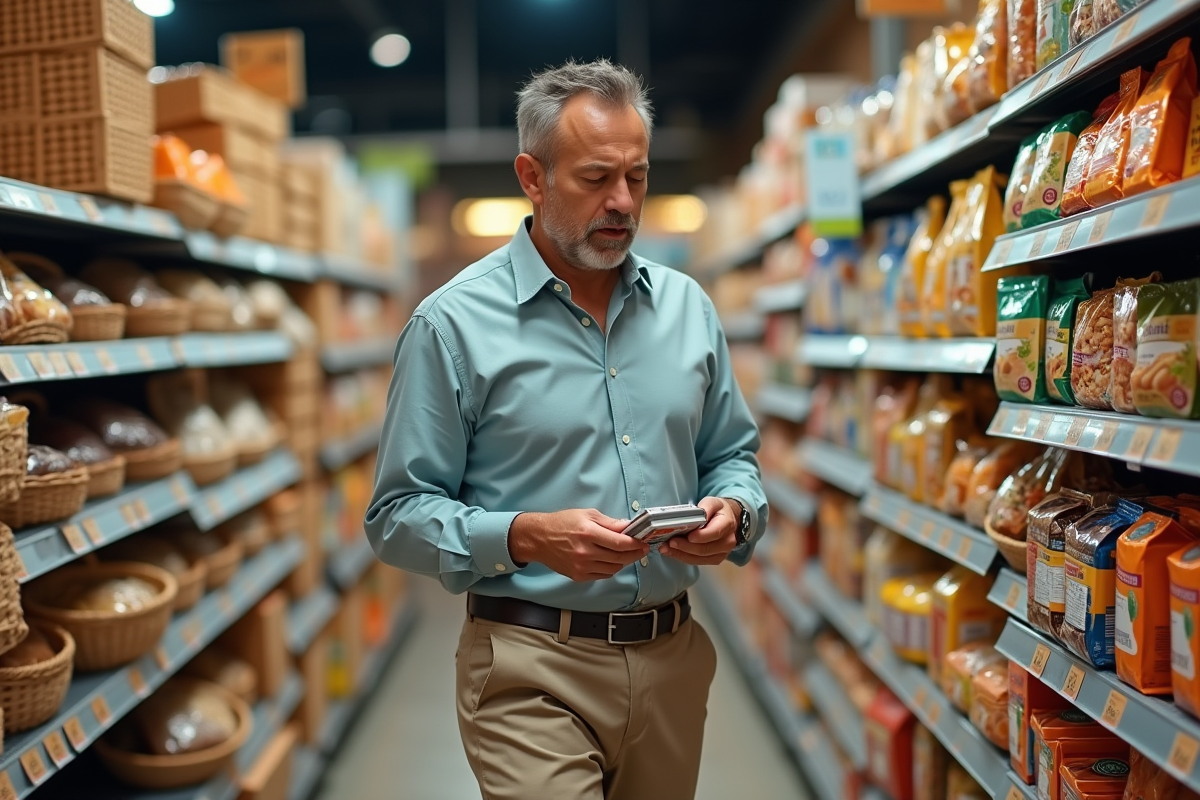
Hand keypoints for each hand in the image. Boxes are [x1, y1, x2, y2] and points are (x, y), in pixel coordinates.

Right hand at [508, 508, 649, 581]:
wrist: (539, 538)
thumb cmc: (562, 523)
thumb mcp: (586, 514)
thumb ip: (609, 522)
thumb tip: (628, 527)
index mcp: (588, 533)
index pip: (619, 543)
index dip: (635, 544)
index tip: (644, 542)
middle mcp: (585, 552)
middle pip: (619, 557)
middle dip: (634, 554)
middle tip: (642, 549)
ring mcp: (581, 566)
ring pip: (613, 568)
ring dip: (624, 562)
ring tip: (628, 554)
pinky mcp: (578, 576)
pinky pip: (602, 575)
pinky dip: (611, 568)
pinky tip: (614, 561)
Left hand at [661, 497, 739, 565]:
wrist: (728, 521)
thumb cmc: (718, 511)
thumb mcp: (712, 502)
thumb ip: (705, 507)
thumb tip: (697, 514)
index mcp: (727, 524)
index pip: (714, 533)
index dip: (701, 536)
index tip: (688, 536)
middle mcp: (727, 542)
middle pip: (705, 549)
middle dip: (685, 547)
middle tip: (670, 542)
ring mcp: (721, 553)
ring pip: (699, 558)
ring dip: (681, 554)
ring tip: (665, 548)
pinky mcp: (715, 559)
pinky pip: (697, 561)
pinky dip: (683, 557)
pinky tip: (672, 552)